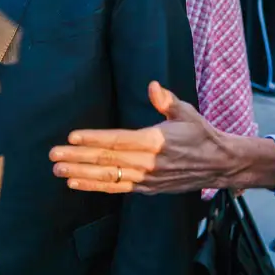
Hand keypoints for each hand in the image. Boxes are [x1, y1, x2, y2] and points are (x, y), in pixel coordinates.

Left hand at [48, 81, 244, 194]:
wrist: (221, 164)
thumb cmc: (200, 134)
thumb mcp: (186, 113)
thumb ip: (166, 101)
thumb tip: (152, 85)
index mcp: (156, 141)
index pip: (119, 140)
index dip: (94, 139)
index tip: (72, 137)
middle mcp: (149, 163)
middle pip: (108, 160)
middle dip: (78, 158)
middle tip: (54, 155)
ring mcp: (148, 179)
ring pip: (109, 177)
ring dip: (82, 174)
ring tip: (59, 171)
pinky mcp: (148, 189)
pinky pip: (118, 188)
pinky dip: (95, 186)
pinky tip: (76, 183)